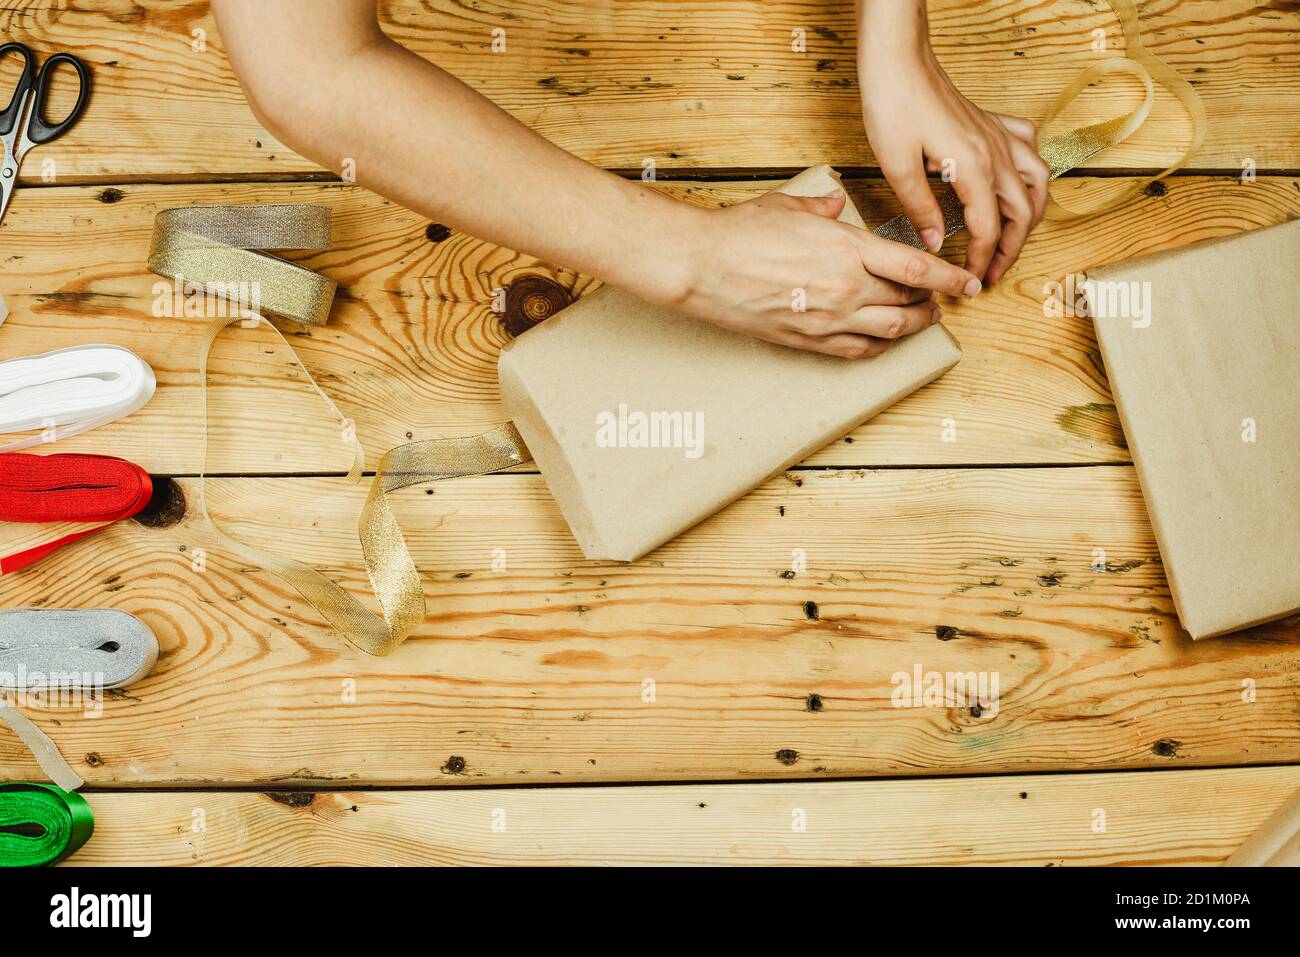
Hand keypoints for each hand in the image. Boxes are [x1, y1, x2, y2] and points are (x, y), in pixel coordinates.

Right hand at [668, 189, 980, 358]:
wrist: (702, 267)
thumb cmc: (740, 233)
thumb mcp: (789, 208)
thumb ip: (821, 209)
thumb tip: (835, 207)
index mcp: (848, 249)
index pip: (917, 267)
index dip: (949, 278)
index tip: (967, 282)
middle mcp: (846, 288)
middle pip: (908, 301)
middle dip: (932, 301)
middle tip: (942, 299)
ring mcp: (828, 318)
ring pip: (890, 330)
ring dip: (912, 326)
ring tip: (922, 319)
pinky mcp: (807, 340)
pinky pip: (857, 350)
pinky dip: (878, 346)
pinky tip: (883, 339)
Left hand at [859, 33, 1049, 284]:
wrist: (899, 61)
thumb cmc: (894, 105)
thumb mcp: (897, 166)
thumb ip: (920, 209)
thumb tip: (935, 244)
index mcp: (973, 168)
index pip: (987, 228)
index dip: (980, 260)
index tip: (970, 281)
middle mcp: (996, 153)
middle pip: (1021, 213)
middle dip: (1010, 249)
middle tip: (990, 274)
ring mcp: (998, 136)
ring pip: (1036, 183)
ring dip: (1029, 216)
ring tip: (1012, 240)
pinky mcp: (992, 124)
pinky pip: (1029, 150)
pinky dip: (1031, 172)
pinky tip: (1017, 182)